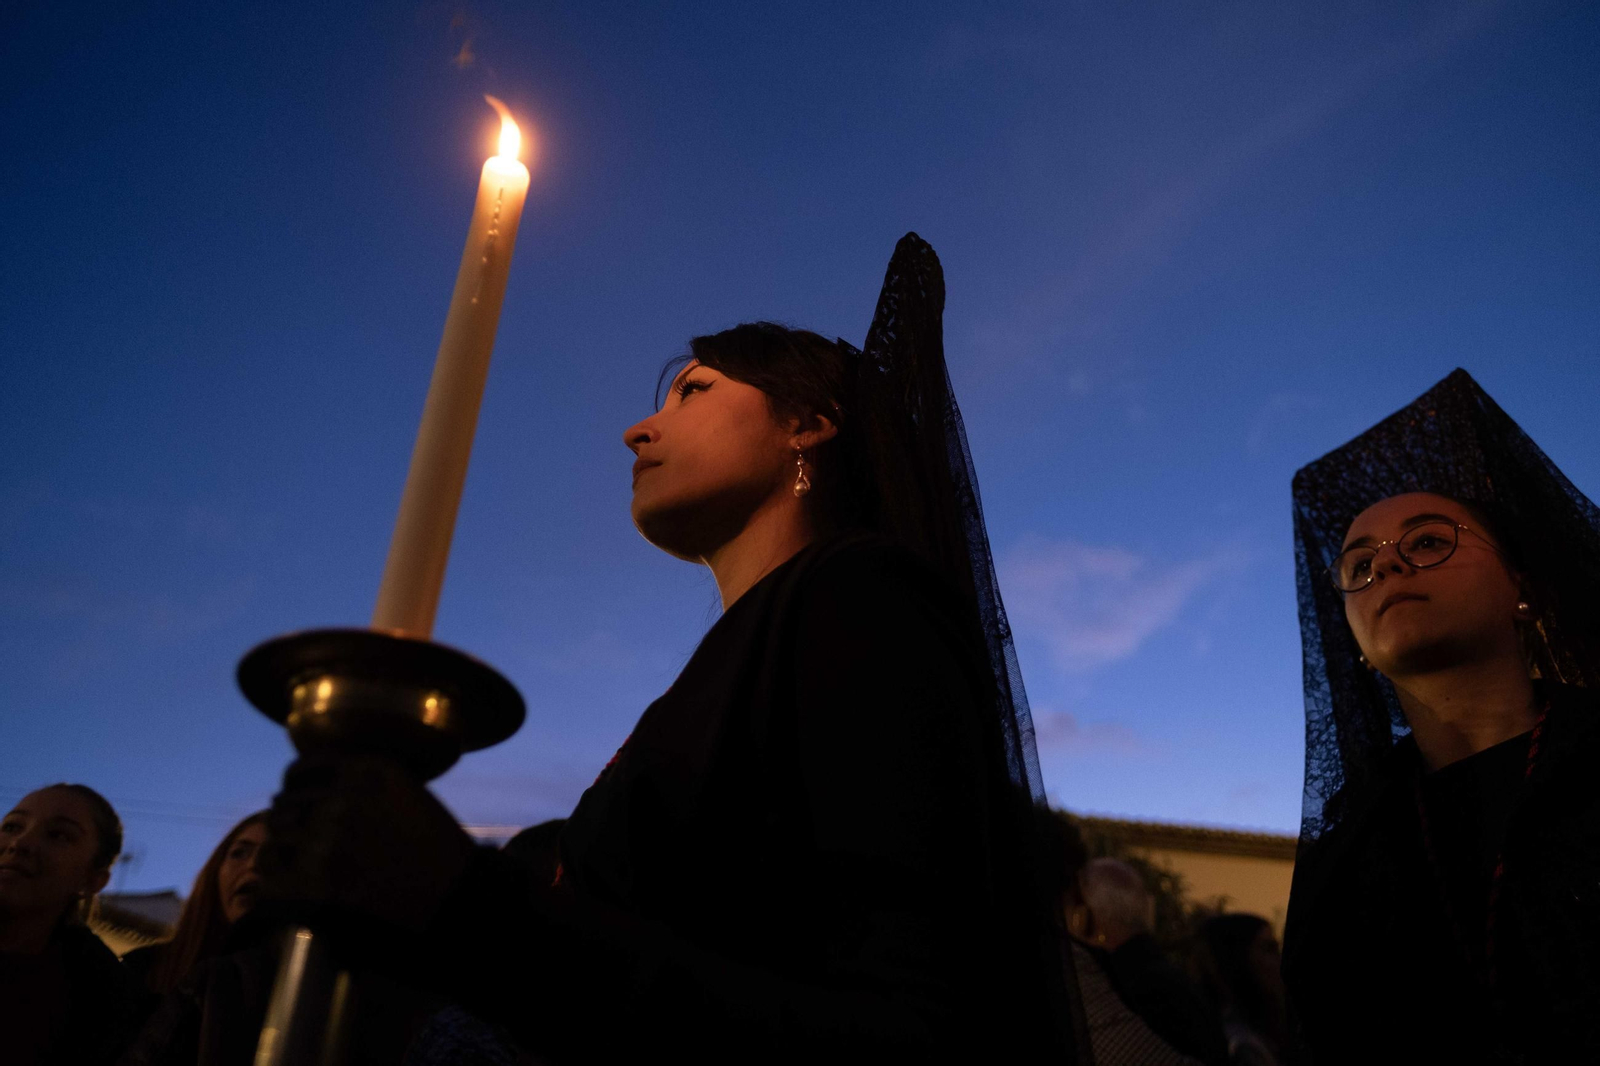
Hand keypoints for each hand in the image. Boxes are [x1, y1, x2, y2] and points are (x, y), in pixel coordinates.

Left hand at [260, 755, 475, 934]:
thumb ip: (362, 785)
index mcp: (370, 771)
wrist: (455, 903)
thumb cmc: (436, 855)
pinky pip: (271, 869)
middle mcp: (344, 797)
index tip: (299, 803)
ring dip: (281, 848)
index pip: (304, 768)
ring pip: (274, 834)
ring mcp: (326, 839)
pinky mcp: (314, 880)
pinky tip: (289, 886)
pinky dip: (274, 877)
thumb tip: (309, 790)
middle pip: (286, 802)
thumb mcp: (406, 796)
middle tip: (302, 843)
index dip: (296, 788)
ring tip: (296, 866)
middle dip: (291, 821)